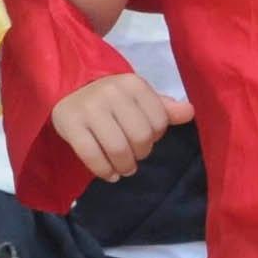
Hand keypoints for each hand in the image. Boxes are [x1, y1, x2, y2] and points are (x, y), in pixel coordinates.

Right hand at [51, 74, 193, 181]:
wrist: (67, 90)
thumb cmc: (109, 98)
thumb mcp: (137, 98)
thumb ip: (163, 108)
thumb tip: (190, 112)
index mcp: (132, 84)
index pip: (159, 120)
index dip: (156, 137)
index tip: (145, 139)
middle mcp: (111, 92)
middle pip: (140, 136)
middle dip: (141, 154)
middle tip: (134, 157)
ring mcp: (89, 108)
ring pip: (117, 148)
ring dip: (124, 166)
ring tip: (123, 169)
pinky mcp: (70, 124)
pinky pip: (91, 155)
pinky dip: (103, 171)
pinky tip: (109, 174)